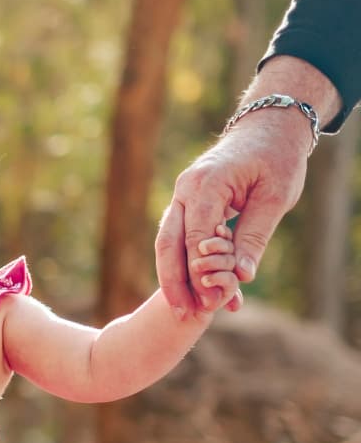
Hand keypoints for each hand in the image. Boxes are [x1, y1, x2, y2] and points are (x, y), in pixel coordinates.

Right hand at [155, 113, 310, 318]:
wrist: (267, 128)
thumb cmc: (276, 158)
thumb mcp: (275, 197)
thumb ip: (254, 237)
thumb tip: (241, 277)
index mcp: (205, 184)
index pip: (196, 238)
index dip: (201, 273)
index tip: (212, 302)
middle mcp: (184, 191)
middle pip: (168, 244)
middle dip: (174, 283)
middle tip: (184, 315)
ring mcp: (180, 197)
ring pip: (165, 244)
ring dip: (172, 279)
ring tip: (183, 310)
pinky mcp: (184, 205)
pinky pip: (175, 239)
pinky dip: (181, 265)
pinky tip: (190, 289)